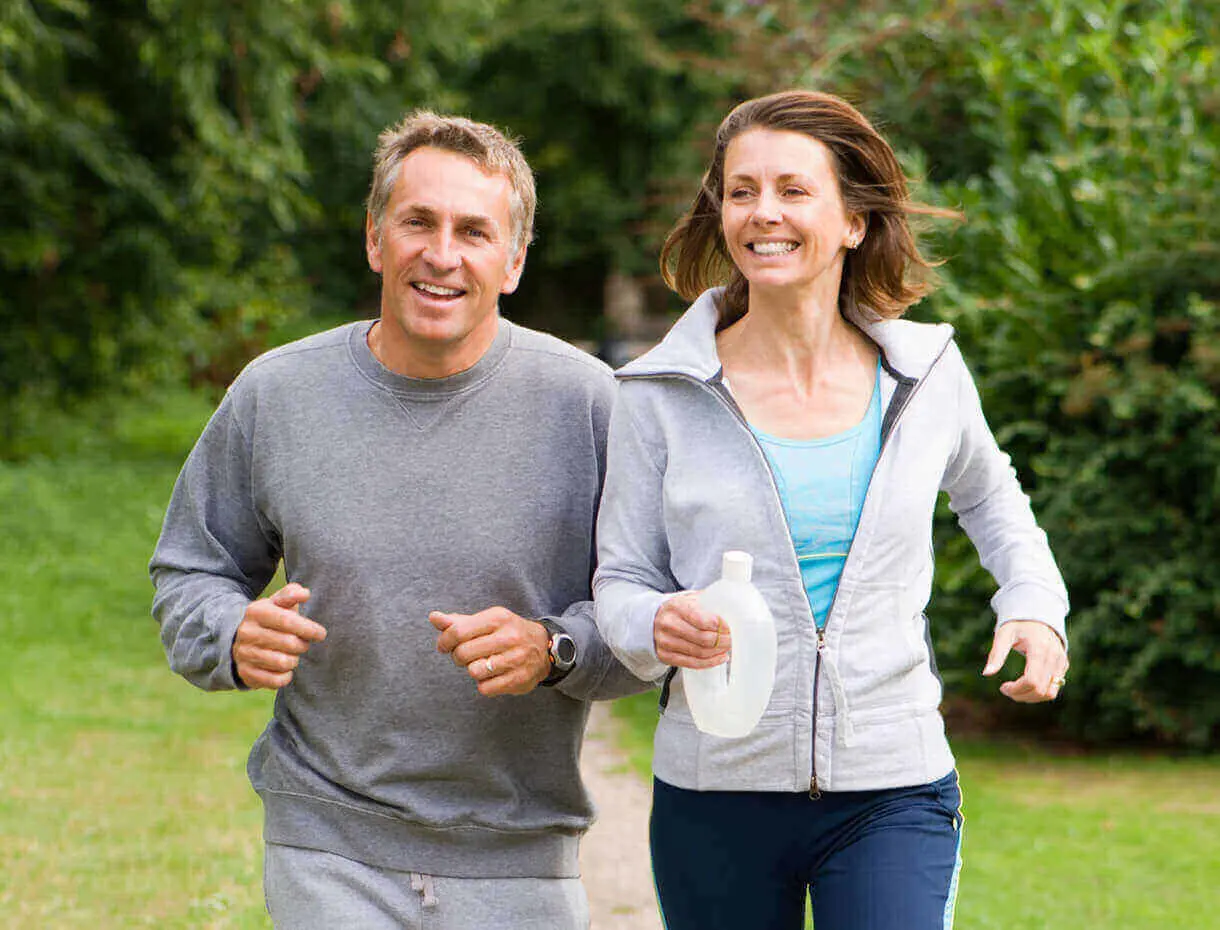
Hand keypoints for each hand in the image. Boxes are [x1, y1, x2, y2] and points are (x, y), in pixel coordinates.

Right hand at [233, 583, 326, 689]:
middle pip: (289, 644)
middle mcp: (247, 632)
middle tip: (303, 643)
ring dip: (294, 660)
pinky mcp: (245, 673)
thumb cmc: (269, 618)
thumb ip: (291, 594)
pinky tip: (285, 668)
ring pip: (283, 663)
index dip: (308, 629)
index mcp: (256, 612)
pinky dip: (285, 676)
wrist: (237, 638)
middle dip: (303, 645)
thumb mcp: (276, 602)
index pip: (288, 621)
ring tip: (292, 654)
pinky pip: (275, 680)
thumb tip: (305, 593)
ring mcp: (244, 653)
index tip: (321, 634)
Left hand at [429, 607, 550, 696]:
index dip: (444, 641)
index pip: (458, 632)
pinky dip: (484, 684)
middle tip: (467, 656)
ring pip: (474, 672)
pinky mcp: (519, 679)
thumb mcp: (486, 621)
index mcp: (498, 618)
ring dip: (473, 670)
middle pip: (463, 654)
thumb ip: (458, 621)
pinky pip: (485, 688)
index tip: (444, 646)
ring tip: (482, 665)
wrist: (544, 647)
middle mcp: (509, 637)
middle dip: (459, 657)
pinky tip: (492, 676)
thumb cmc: (507, 632)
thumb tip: (433, 617)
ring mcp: (516, 659)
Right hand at [653, 592, 730, 668]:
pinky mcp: (665, 656)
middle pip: (702, 638)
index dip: (720, 626)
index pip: (702, 620)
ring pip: (699, 652)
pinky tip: (719, 657)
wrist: (653, 618)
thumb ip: (708, 601)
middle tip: (732, 639)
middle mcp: (668, 624)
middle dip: (722, 641)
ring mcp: (665, 642)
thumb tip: (732, 608)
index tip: (729, 627)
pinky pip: (692, 663)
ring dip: (718, 652)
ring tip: (727, 647)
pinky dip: (709, 662)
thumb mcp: (690, 598)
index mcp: (676, 607)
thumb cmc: (678, 609)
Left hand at [983, 620, 1067, 702]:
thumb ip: (996, 654)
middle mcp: (1054, 657)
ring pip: (1050, 693)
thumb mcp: (1003, 635)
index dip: (1016, 689)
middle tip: (1006, 690)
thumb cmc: (1017, 625)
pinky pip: (1054, 687)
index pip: (1031, 680)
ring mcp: (1061, 662)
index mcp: (1039, 648)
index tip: (1002, 687)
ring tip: (1015, 690)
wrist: (1038, 615)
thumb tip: (986, 673)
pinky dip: (1040, 692)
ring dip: (1031, 697)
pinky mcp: (1063, 665)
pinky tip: (1025, 686)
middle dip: (1021, 695)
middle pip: (1040, 690)